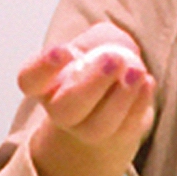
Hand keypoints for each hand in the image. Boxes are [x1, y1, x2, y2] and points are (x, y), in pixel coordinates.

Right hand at [18, 22, 154, 175]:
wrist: (114, 97)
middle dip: (92, 84)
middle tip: (114, 58)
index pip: (30, 79)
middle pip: (65, 108)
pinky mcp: (116, 137)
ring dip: (120, 97)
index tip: (63, 50)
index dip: (43, 67)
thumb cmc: (98, 63)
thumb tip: (112, 45)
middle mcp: (59, 110)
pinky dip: (138, 104)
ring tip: (136, 71)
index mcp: (45, 83)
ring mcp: (86, 129)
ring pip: (98, 125)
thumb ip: (102, 38)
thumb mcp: (96, 40)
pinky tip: (147, 83)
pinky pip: (126, 127)